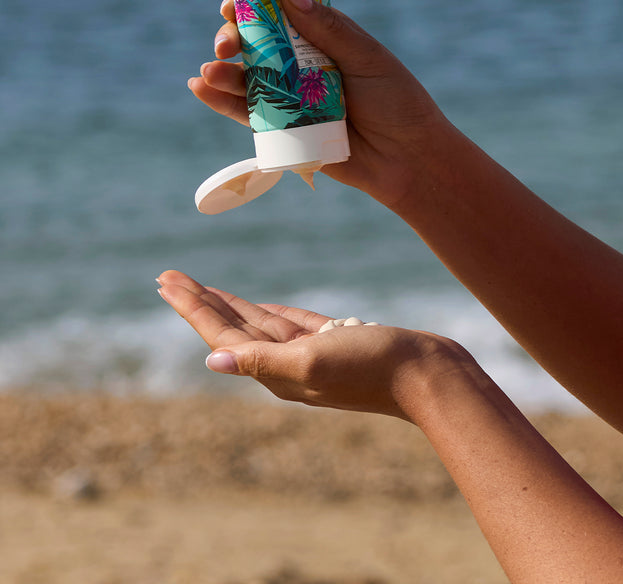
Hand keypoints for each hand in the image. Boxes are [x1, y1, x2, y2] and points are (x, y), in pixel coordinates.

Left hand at [156, 269, 461, 419]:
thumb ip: (265, 360)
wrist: (427, 375)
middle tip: (167, 278)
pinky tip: (257, 308)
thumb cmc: (375, 366)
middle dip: (199, 302)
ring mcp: (312, 355)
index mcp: (277, 371)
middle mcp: (287, 365)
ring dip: (228, 304)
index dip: (192, 307)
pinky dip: (269, 313)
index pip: (223, 334)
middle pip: (233, 327)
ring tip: (201, 288)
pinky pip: (291, 325)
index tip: (164, 282)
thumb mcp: (316, 360)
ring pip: (258, 324)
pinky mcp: (336, 344)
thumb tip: (213, 360)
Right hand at [188, 0, 455, 203]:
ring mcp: (291, 95)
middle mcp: (303, 62)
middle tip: (227, 41)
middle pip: (258, 41)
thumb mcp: (367, 59)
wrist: (408, 159)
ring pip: (247, 76)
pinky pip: (246, 112)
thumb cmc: (397, 102)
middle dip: (236, 35)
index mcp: (326, 36)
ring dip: (223, 69)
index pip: (284, 9)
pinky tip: (202, 87)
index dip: (256, 0)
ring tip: (211, 69)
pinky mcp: (283, 128)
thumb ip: (328, 29)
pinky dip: (221, 100)